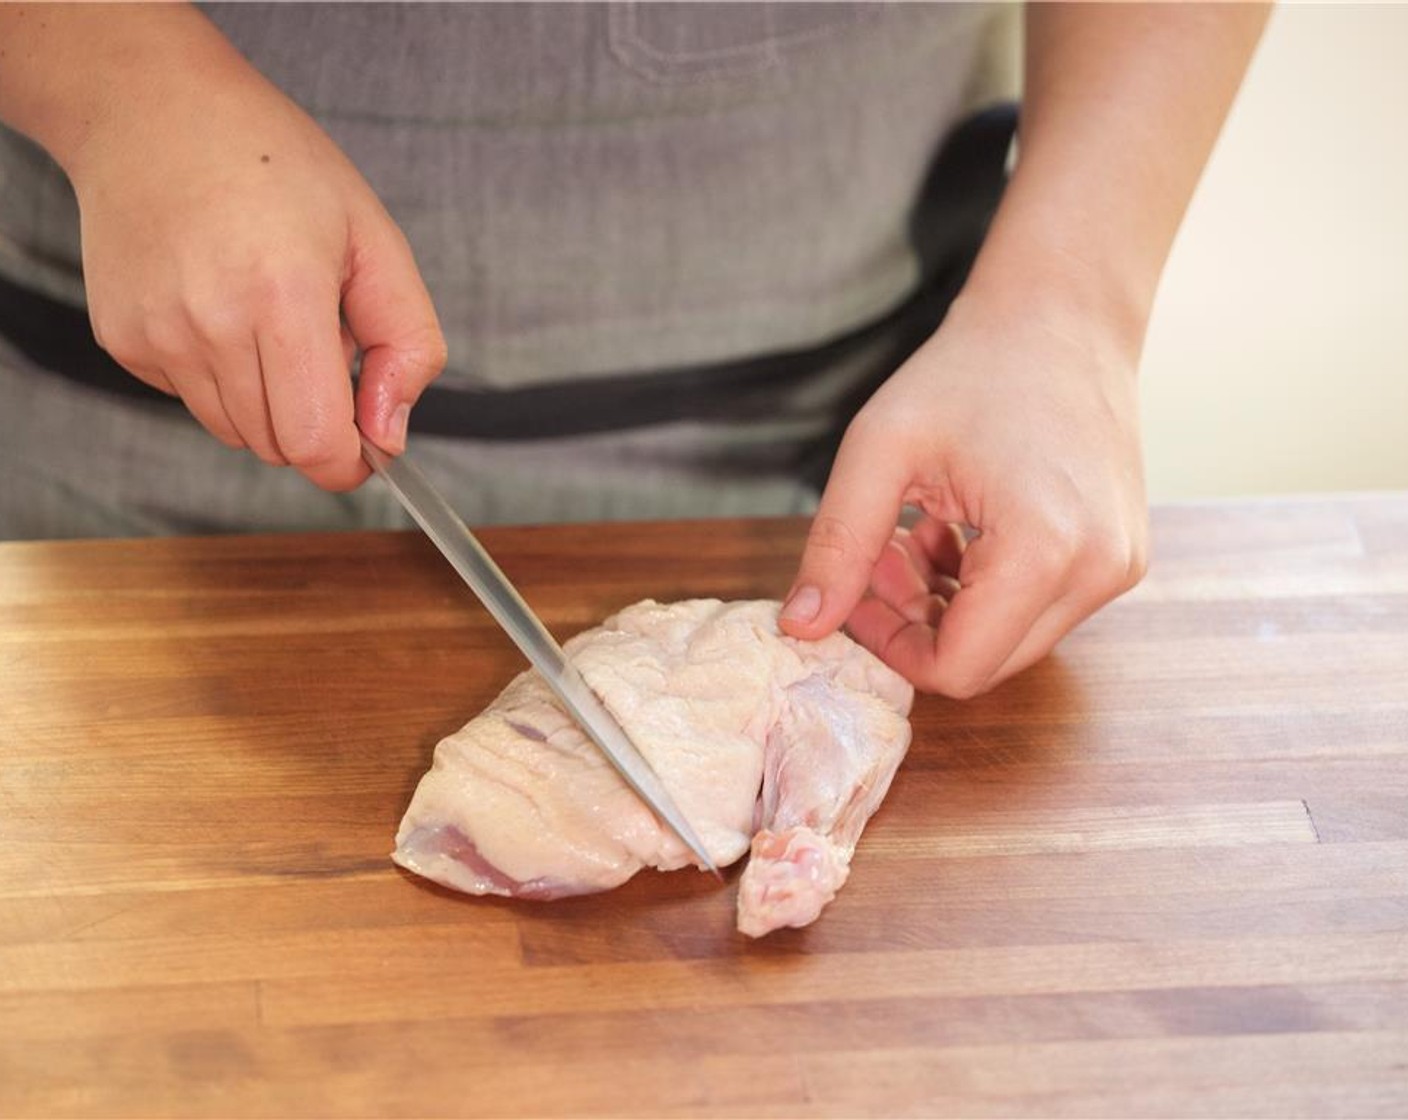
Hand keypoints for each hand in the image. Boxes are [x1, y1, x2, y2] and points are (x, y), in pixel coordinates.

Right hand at [66, 20, 444, 489]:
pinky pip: (193, 400)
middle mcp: (210, 324)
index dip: (352, 461)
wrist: (154, 110)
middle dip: (316, 420)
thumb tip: (390, 435)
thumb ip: (407, 346)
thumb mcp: (376, 240)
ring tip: (270, 318)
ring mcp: (156, 336)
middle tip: (321, 343)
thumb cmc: (277, 167)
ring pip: (236, 432)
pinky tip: (221, 307)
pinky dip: (222, 377)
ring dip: (270, 401)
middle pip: (279, 447)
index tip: (368, 443)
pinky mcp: (123, 341)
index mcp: (284, 297)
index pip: (317, 444)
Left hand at [779, 291, 1148, 696]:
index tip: (856, 590)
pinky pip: (1041, 609)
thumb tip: (800, 629)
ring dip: (950, 607)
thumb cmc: (970, 369)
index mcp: (1043, 551)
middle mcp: (1098, 572)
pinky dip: (988, 589)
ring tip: (920, 532)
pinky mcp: (1122, 557)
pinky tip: (960, 530)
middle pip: (986, 664)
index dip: (890, 645)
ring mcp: (1119, 567)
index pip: (956, 669)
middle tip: (884, 553)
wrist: (1062, 315)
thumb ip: (838, 546)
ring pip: (1011, 641)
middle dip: (918, 624)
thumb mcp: (880, 451)